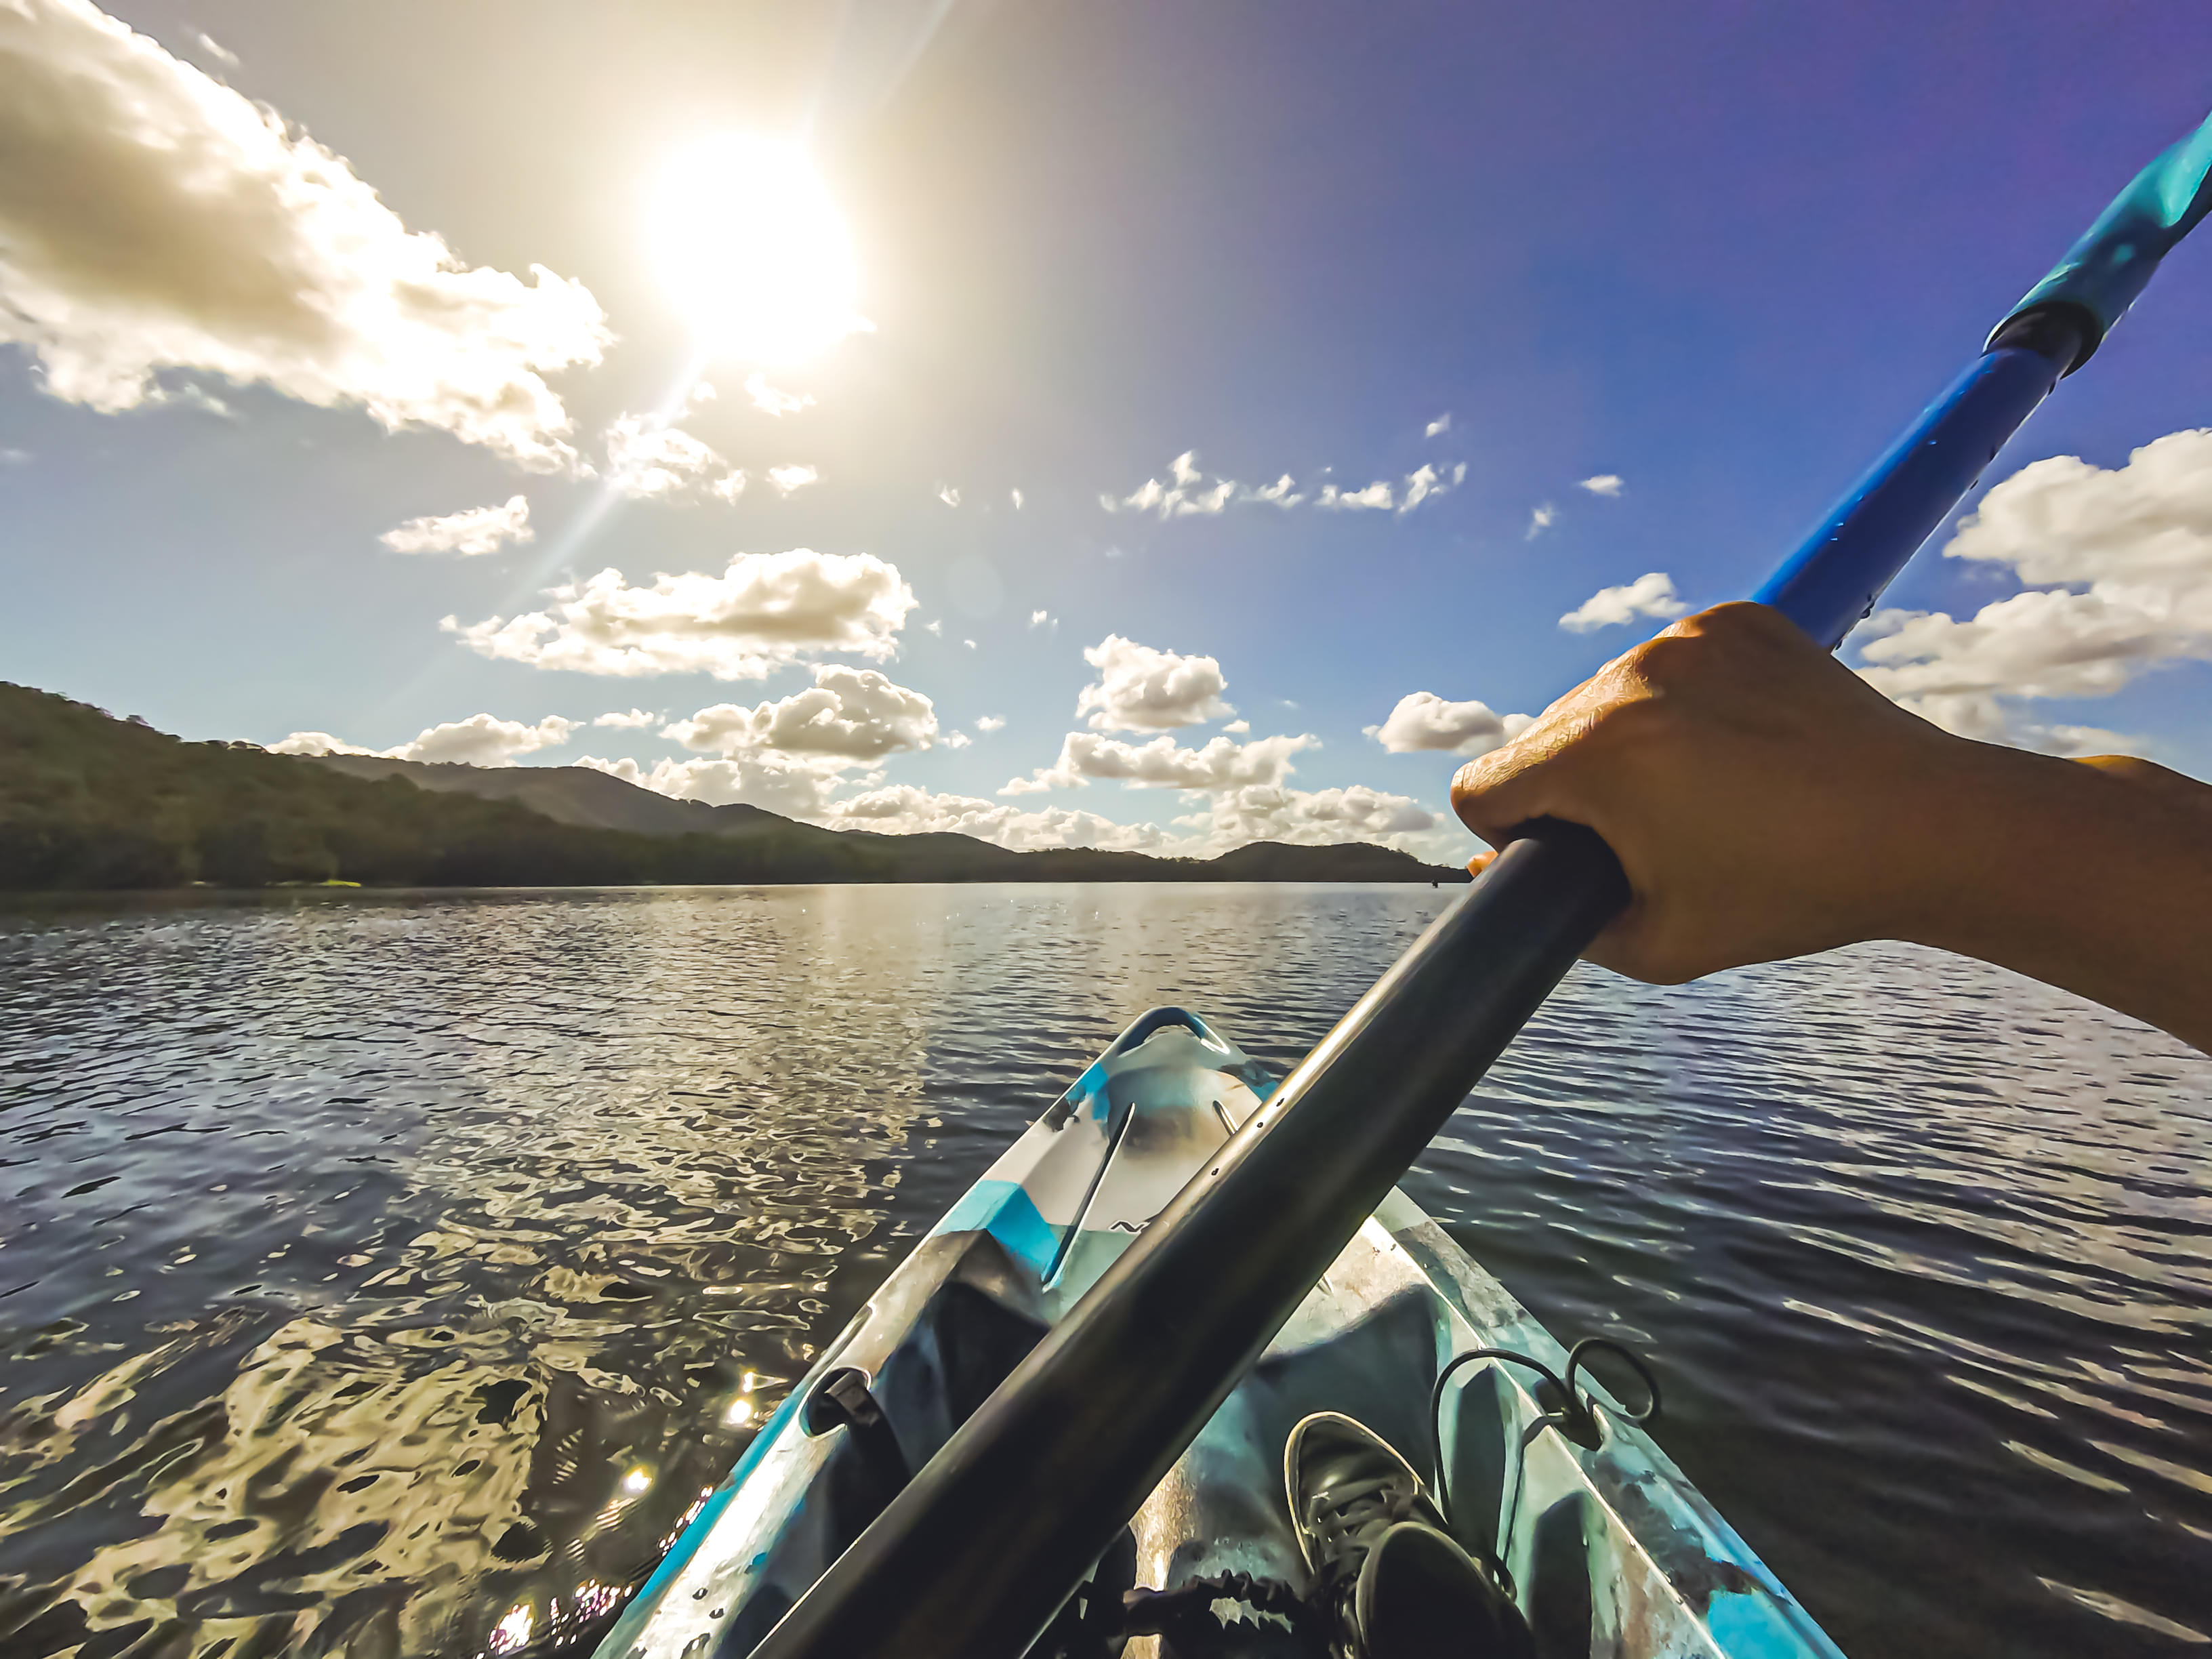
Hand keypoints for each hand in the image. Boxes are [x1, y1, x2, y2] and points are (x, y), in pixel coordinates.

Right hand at [1448, 603, 2211, 1040]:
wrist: (1925, 827)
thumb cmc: (1795, 892)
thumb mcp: (1660, 944)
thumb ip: (1559, 921)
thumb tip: (1497, 871)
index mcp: (1600, 756)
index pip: (1481, 788)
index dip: (1510, 837)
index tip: (1571, 854)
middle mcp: (1629, 679)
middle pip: (1542, 740)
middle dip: (1575, 787)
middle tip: (1658, 832)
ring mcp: (1685, 641)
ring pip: (1604, 698)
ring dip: (1629, 740)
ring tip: (1709, 789)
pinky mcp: (1734, 620)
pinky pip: (1668, 664)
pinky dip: (1686, 701)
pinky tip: (1740, 746)